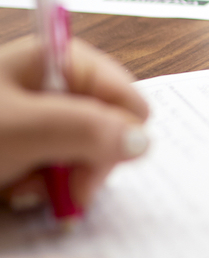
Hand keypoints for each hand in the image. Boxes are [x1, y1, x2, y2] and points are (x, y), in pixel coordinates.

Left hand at [0, 37, 148, 212]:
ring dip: (59, 183)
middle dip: (86, 163)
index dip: (118, 127)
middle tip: (66, 191)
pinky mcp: (15, 154)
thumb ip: (89, 131)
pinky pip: (51, 175)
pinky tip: (12, 197)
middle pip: (105, 126)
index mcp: (48, 60)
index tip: (104, 162)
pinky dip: (37, 192)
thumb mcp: (22, 130)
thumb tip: (145, 140)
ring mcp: (29, 123)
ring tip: (22, 193)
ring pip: (80, 157)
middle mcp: (43, 88)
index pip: (119, 89)